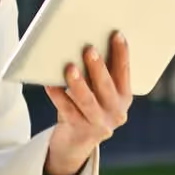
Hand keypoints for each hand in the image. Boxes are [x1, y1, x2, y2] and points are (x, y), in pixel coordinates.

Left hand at [43, 32, 132, 174]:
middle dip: (98, 68)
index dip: (122, 54)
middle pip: (106, 87)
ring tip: (70, 68)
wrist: (76, 140)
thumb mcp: (99, 90)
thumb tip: (85, 40)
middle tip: (89, 49)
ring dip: (79, 84)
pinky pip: (67, 110)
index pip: (125, 73)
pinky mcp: (80, 130)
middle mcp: (116, 112)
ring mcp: (99, 123)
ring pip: (88, 101)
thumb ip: (98, 71)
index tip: (117, 34)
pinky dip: (58, 96)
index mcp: (125, 97)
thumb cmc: (87, 102)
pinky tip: (49, 84)